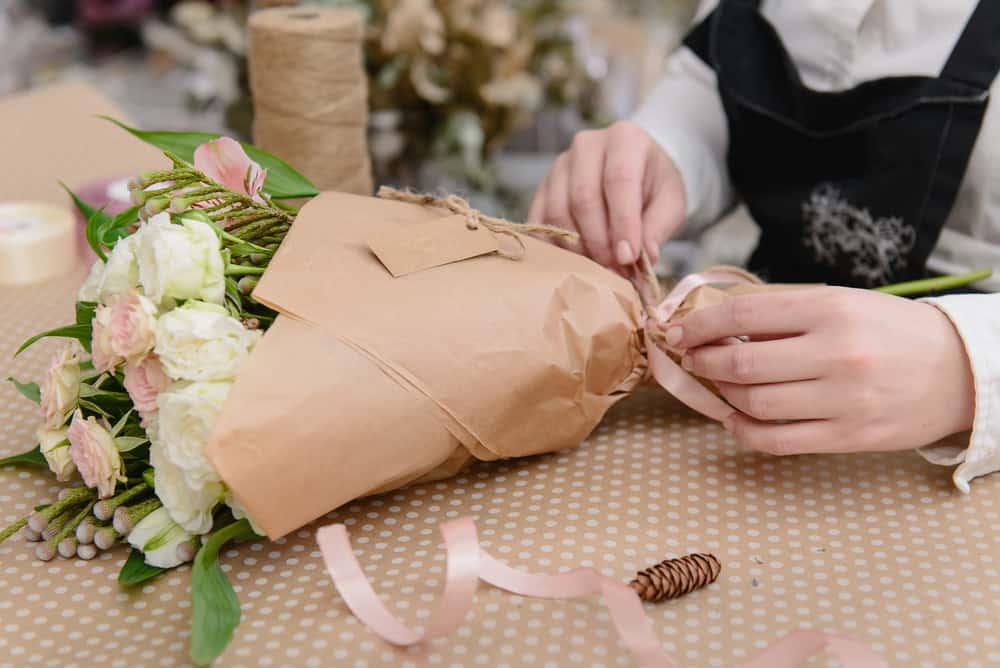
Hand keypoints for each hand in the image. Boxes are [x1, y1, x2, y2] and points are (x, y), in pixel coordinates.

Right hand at [526, 121, 685, 268]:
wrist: (636, 169)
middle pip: (583, 197)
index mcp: (625, 139)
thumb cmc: (655, 185)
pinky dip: (554, 244)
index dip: (622, 222)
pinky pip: (540, 219)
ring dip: (576, 246)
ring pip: (557, 210)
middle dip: (598, 240)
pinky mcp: (544, 185)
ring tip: (598, 266)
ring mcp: (560, 164)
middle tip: (613, 268)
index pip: (618, 180)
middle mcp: (587, 145)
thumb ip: (659, 227)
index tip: (628, 257)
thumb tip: (644, 257)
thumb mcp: (671, 202)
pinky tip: (572, 260)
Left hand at [664, 287, 975, 454]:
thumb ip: (784, 317)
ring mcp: (843, 400)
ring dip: (722, 394)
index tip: (677, 331)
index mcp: (831, 311)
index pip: (744, 315)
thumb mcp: (842, 304)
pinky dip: (743, 431)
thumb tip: (718, 327)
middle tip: (691, 358)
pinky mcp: (849, 437)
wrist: (961, 369)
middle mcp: (836, 355)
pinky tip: (735, 418)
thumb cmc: (890, 331)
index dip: (700, 324)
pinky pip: (777, 441)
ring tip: (719, 384)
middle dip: (704, 361)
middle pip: (742, 364)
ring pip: (755, 404)